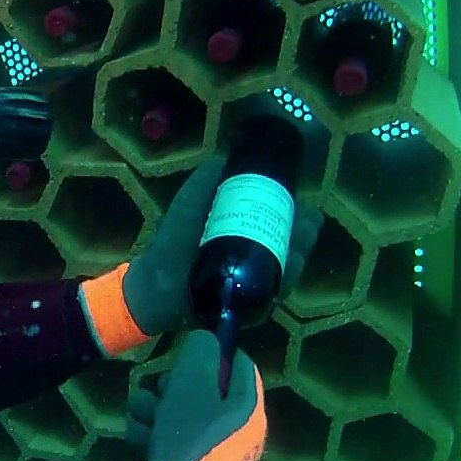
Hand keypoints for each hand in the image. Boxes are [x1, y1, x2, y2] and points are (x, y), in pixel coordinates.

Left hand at [122, 156, 322, 335]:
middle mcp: (257, 256)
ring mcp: (256, 282)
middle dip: (305, 232)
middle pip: (295, 243)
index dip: (298, 212)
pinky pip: (276, 294)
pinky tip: (287, 267)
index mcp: (248, 231)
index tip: (301, 203)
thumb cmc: (171, 243)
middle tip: (305, 224)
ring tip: (297, 246)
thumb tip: (227, 154)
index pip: (285, 219)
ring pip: (291, 267)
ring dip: (300, 255)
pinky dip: (285, 281)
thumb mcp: (190, 206)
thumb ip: (206, 180)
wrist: (155, 286)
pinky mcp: (252, 306)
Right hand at [126, 330, 264, 460]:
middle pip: (206, 392)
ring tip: (140, 412)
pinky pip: (171, 440)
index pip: (241, 366)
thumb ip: (200, 350)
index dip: (216, 351)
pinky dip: (152, 434)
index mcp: (249, 409)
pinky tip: (137, 435)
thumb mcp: (193, 380)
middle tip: (160, 387)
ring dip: (154, 408)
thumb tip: (205, 341)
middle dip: (173, 385)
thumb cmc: (191, 436)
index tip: (189, 347)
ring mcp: (212, 453)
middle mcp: (237, 431)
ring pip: (181, 415)